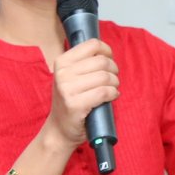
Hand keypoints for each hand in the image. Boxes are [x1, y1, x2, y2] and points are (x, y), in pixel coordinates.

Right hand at [42, 38, 119, 152]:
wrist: (59, 129)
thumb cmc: (71, 101)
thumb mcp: (70, 77)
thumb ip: (84, 63)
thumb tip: (107, 52)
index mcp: (61, 62)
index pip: (93, 44)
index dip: (107, 51)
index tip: (109, 61)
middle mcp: (62, 74)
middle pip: (102, 61)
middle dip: (114, 70)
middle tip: (112, 80)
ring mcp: (67, 89)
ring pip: (105, 76)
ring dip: (115, 83)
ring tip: (111, 89)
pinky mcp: (75, 104)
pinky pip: (104, 92)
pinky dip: (113, 94)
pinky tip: (111, 97)